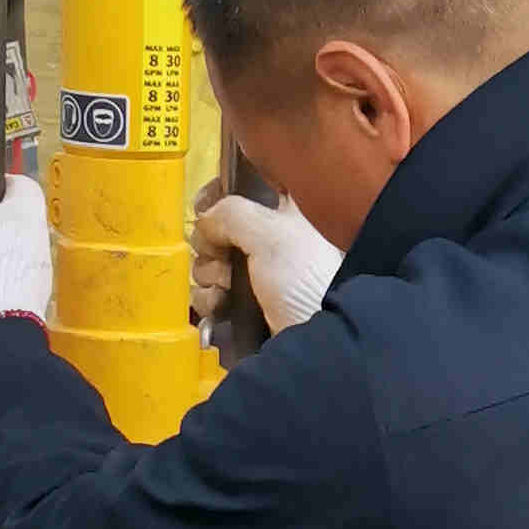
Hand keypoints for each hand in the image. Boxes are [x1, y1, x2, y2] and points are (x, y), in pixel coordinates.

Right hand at [191, 188, 340, 335]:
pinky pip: (215, 293)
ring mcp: (261, 273)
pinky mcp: (250, 305)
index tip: (207, 208)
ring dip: (207, 275)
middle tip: (220, 259)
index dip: (220, 192)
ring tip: (222, 290)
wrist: (323, 345)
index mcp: (290, 208)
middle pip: (220, 227)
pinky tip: (219, 307)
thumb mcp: (272, 233)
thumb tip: (205, 221)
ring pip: (213, 261)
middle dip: (209, 244)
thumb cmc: (306, 279)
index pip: (248, 183)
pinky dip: (210, 299)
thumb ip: (231, 213)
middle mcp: (275, 238)